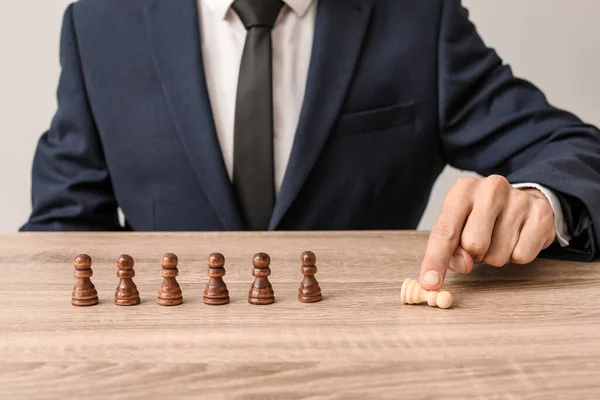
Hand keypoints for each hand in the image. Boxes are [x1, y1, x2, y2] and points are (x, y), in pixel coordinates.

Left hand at [419, 175, 556, 289]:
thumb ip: (450, 248)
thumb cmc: (481, 217)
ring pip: (498, 255)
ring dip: (495, 256)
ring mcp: (518, 199)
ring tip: (499, 238)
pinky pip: (522, 256)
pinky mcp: (541, 214)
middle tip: (480, 243)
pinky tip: (517, 238)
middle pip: (473, 245)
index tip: (430, 283)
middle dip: (474, 255)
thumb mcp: (458, 226)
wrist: (522, 199)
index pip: (444, 232)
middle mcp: (490, 188)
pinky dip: (517, 256)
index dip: (435, 260)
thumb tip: (462, 265)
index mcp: (462, 189)